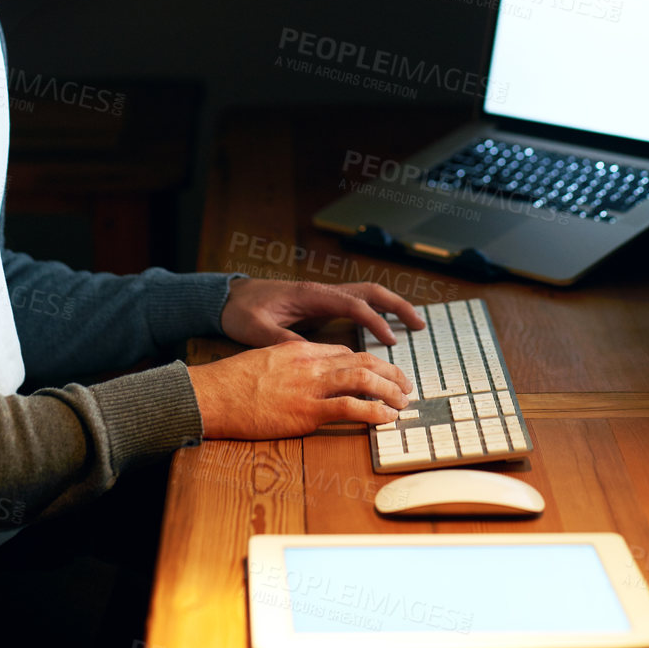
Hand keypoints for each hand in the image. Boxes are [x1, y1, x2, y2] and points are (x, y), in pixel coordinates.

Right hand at [187, 341, 413, 438]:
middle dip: (389, 372)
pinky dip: (373, 411)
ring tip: (403, 402)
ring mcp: (310, 386)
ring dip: (389, 390)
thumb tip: (302, 376)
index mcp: (299, 351)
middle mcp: (309, 363)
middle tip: (404, 385)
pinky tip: (385, 418)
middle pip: (361, 360)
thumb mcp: (263, 360)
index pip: (344, 352)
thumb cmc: (230, 383)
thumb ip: (288, 364)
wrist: (211, 395)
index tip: (379, 374)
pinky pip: (350, 407)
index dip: (367, 363)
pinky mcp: (306, 412)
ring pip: (362, 378)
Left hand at [220, 277, 425, 347]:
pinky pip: (357, 304)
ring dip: (391, 307)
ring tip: (413, 325)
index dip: (375, 321)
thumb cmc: (242, 312)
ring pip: (367, 295)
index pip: (353, 303)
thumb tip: (310, 356)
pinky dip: (377, 312)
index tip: (392, 341)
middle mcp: (323, 291)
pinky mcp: (322, 304)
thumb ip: (284, 341)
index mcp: (311, 295)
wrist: (229, 297)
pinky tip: (386, 328)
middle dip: (397, 305)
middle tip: (419, 325)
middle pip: (370, 291)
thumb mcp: (258, 330)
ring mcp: (324, 296)